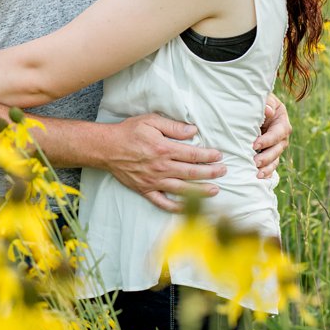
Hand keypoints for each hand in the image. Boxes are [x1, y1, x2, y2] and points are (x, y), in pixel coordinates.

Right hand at [103, 114, 226, 212]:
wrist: (105, 148)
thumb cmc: (128, 132)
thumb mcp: (150, 121)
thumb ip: (173, 127)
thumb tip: (193, 131)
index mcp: (164, 149)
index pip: (193, 154)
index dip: (209, 155)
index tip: (219, 155)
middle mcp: (161, 167)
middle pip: (192, 172)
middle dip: (211, 172)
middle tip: (223, 171)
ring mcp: (154, 181)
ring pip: (183, 189)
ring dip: (201, 191)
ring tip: (215, 190)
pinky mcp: (145, 190)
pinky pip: (163, 202)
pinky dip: (177, 207)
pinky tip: (189, 208)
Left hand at [253, 94, 291, 178]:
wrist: (250, 108)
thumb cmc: (256, 102)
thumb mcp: (262, 98)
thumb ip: (265, 103)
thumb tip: (267, 111)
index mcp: (281, 121)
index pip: (278, 133)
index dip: (268, 139)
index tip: (255, 144)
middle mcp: (281, 136)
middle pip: (278, 148)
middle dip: (267, 157)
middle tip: (255, 162)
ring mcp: (276, 146)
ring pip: (275, 159)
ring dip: (267, 167)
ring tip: (257, 174)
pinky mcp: (269, 153)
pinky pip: (271, 165)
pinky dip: (267, 172)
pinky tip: (260, 179)